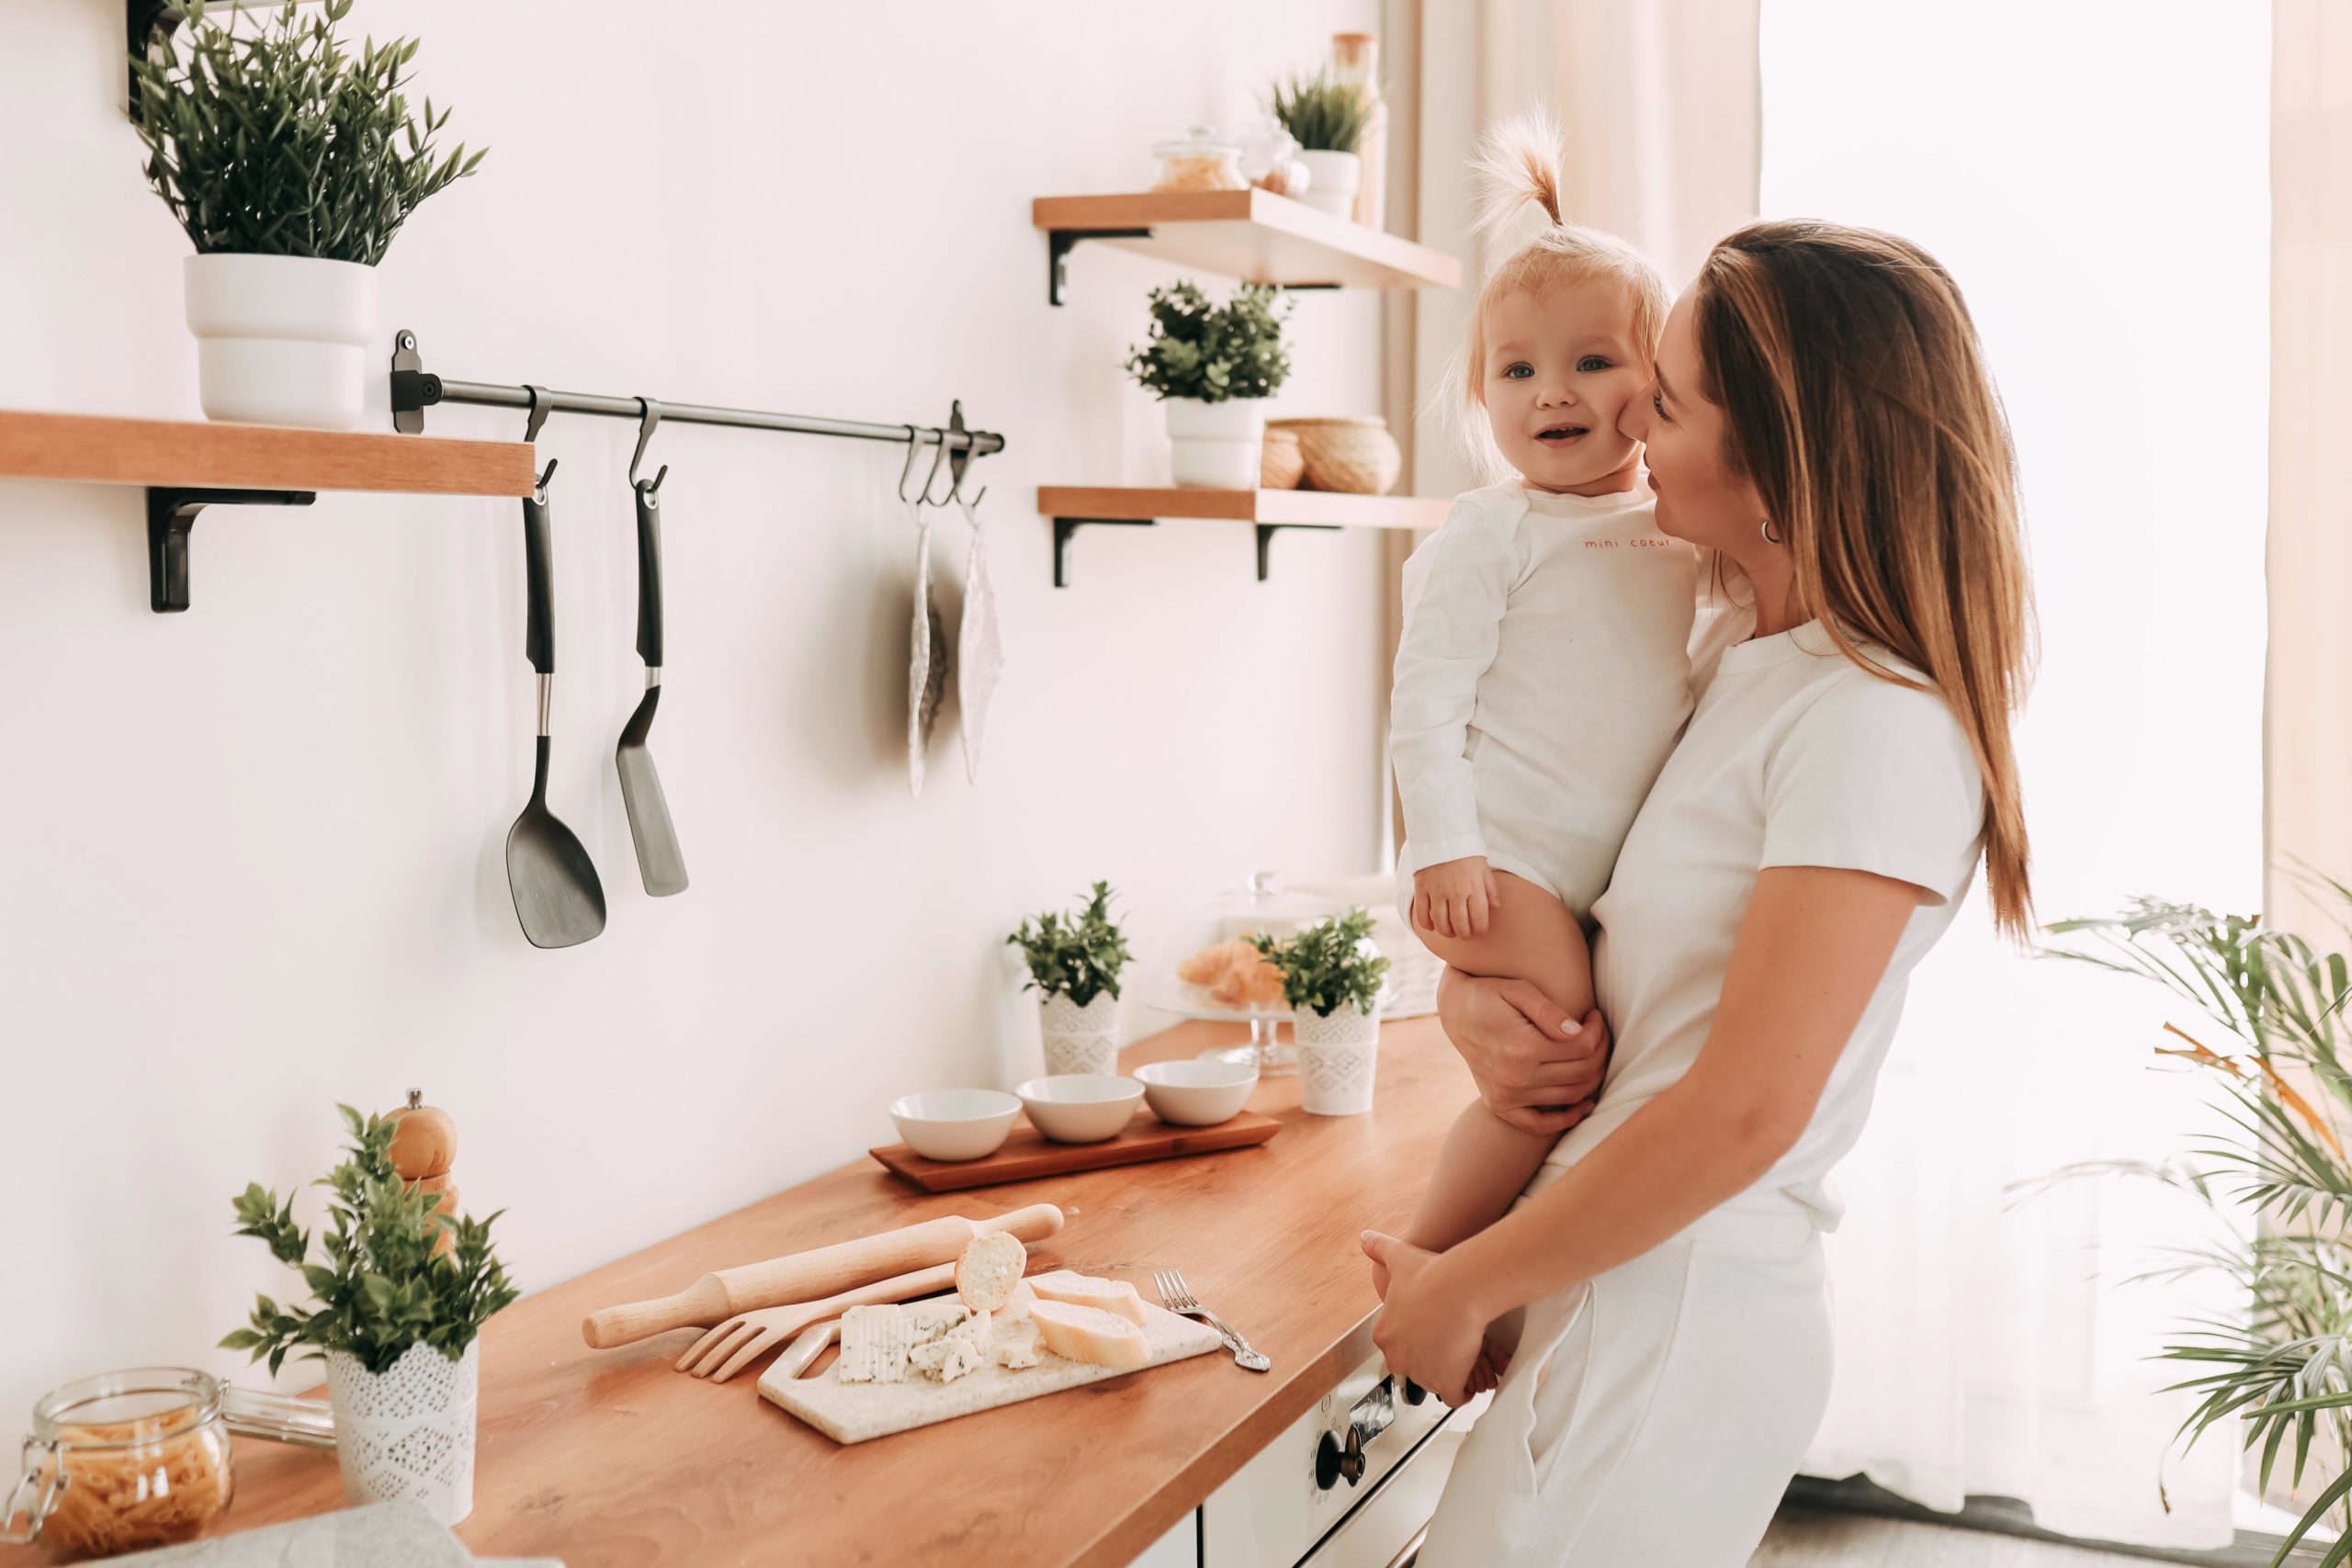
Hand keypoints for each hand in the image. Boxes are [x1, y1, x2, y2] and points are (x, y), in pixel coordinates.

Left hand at [1361, 1230, 1488, 1406]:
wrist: (1459, 1288)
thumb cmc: (1432, 1274)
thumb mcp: (1398, 1256)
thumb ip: (1379, 1248)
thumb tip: (1365, 1237)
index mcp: (1384, 1334)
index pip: (1397, 1344)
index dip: (1416, 1337)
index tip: (1430, 1330)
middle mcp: (1397, 1357)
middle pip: (1414, 1365)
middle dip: (1430, 1358)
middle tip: (1448, 1344)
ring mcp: (1421, 1373)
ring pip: (1434, 1380)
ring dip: (1447, 1372)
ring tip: (1462, 1354)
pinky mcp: (1446, 1383)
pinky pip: (1454, 1395)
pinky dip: (1462, 1391)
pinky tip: (1469, 1379)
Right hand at [1413, 856, 1500, 939]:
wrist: (1442, 834)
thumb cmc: (1466, 852)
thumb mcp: (1483, 868)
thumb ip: (1490, 889)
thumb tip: (1496, 907)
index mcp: (1474, 888)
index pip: (1479, 918)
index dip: (1480, 930)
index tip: (1480, 931)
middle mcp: (1456, 892)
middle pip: (1460, 924)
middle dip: (1464, 934)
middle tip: (1465, 935)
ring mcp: (1437, 891)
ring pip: (1441, 922)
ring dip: (1446, 932)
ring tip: (1450, 932)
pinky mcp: (1422, 888)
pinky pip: (1422, 912)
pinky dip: (1426, 923)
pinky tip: (1431, 926)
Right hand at [1436, 970, 1611, 1135]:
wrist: (1454, 1011)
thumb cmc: (1489, 994)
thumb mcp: (1517, 990)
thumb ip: (1549, 1011)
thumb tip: (1579, 1032)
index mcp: (1522, 1047)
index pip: (1582, 1047)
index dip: (1596, 1031)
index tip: (1593, 1016)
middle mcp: (1516, 1077)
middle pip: (1581, 1073)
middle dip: (1600, 1051)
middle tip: (1598, 1033)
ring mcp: (1507, 1096)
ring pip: (1570, 1096)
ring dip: (1592, 1078)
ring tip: (1592, 1055)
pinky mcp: (1500, 1105)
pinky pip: (1540, 1124)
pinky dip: (1567, 1118)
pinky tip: (1584, 1103)